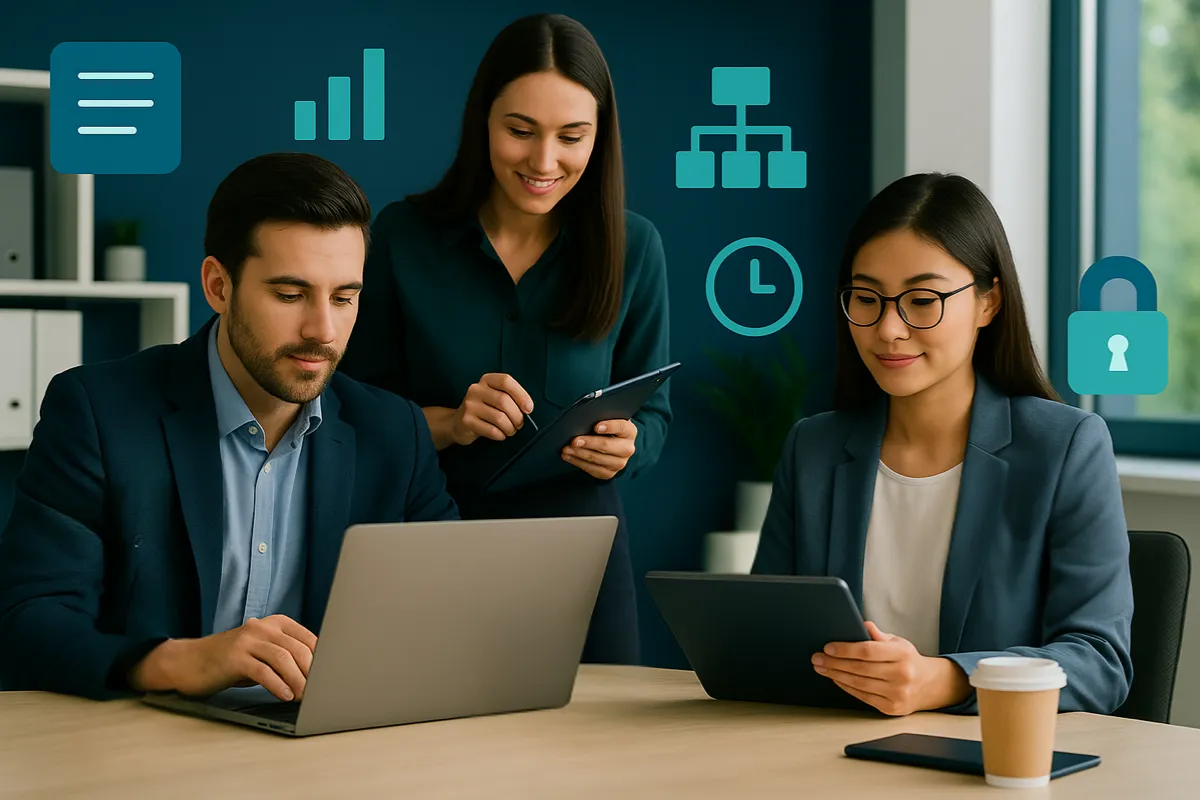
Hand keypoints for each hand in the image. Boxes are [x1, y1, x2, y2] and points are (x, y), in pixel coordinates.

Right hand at [129, 615, 318, 701]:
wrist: (189, 661)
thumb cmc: (231, 660)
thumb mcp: (262, 653)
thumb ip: (286, 657)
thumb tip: (317, 675)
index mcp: (276, 623)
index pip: (309, 640)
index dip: (322, 661)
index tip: (330, 679)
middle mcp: (263, 627)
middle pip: (298, 649)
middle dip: (312, 673)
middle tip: (319, 692)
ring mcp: (247, 640)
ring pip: (283, 659)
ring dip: (298, 681)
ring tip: (303, 697)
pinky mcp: (234, 657)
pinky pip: (263, 671)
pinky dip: (278, 685)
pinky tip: (285, 696)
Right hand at [452, 373, 534, 445]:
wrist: (457, 423)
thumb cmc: (483, 410)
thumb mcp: (494, 397)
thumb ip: (509, 397)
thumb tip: (527, 408)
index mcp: (487, 380)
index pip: (506, 381)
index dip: (521, 395)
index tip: (528, 409)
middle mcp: (476, 389)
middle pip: (504, 401)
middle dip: (517, 416)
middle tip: (519, 424)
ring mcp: (470, 405)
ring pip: (499, 418)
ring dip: (510, 428)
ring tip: (510, 430)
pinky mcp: (466, 420)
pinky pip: (491, 430)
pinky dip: (500, 435)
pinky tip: (500, 434)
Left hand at [562, 419, 636, 479]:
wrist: (610, 442)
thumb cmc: (606, 427)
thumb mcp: (607, 419)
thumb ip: (600, 416)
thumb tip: (584, 417)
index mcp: (629, 432)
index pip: (622, 427)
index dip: (609, 427)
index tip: (595, 426)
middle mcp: (627, 449)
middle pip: (607, 446)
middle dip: (589, 443)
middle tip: (574, 440)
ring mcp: (619, 463)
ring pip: (598, 459)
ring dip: (580, 454)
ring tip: (566, 448)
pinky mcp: (609, 473)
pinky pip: (592, 470)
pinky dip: (578, 462)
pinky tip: (569, 456)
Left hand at [812, 621, 969, 715]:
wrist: (928, 685)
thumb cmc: (908, 660)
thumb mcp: (898, 642)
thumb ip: (879, 635)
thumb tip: (862, 625)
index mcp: (902, 654)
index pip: (868, 651)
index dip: (845, 649)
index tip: (828, 647)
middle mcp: (901, 675)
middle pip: (860, 668)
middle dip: (834, 663)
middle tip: (817, 658)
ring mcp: (896, 693)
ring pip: (858, 684)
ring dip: (835, 675)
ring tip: (821, 667)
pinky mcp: (891, 708)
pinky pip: (862, 696)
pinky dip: (846, 687)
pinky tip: (835, 678)